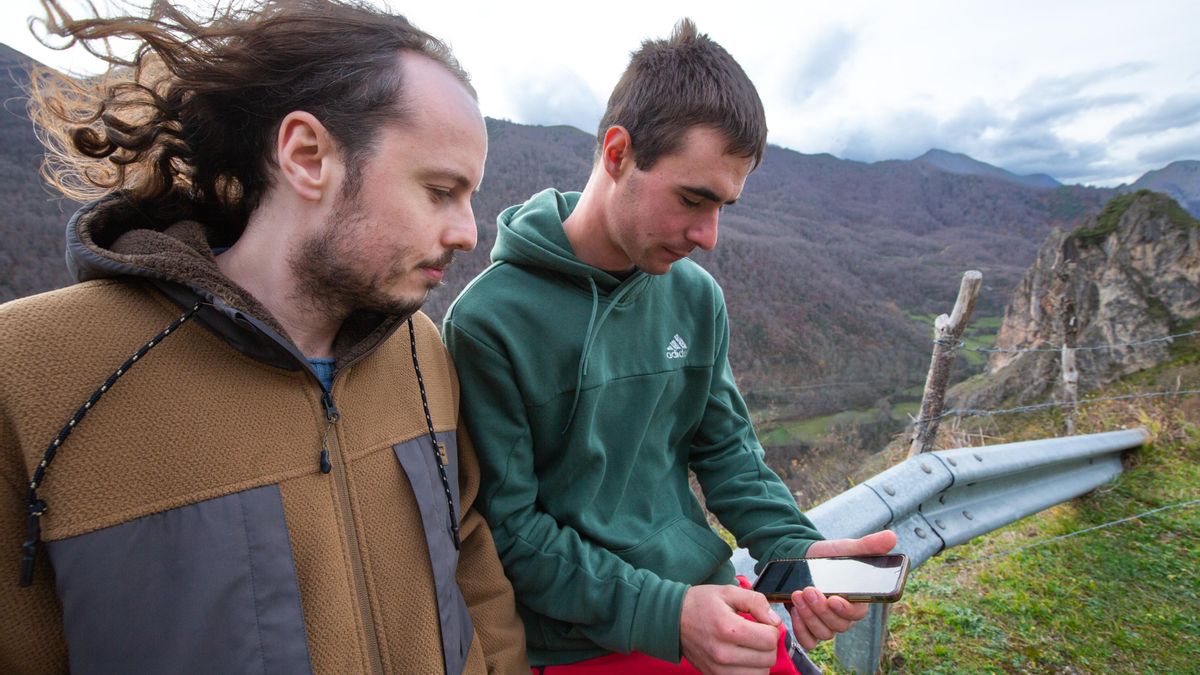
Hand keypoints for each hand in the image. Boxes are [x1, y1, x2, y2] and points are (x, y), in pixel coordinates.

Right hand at [679, 584, 780, 674]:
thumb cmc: (700, 603)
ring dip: (761, 660)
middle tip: (757, 633)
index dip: (772, 628)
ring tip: (750, 646)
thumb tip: (775, 621)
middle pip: (768, 659)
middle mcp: (723, 653)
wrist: (671, 620)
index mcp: (728, 628)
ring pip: (760, 674)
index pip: (769, 639)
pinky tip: (743, 657)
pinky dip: (750, 670)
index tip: (762, 622)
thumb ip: (756, 602)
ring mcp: (718, 669)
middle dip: (768, 645)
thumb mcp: (728, 592)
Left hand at [787, 530, 897, 649]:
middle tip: (808, 590)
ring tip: (797, 595)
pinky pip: (808, 641)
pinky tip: (794, 612)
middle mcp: (843, 616)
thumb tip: (892, 537)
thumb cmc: (828, 557)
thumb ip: (868, 546)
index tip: (834, 599)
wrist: (802, 560)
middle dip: (821, 609)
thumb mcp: (846, 548)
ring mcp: (826, 624)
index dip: (846, 610)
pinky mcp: (810, 628)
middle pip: (838, 626)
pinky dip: (801, 631)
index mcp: (857, 601)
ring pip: (823, 633)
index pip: (857, 614)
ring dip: (808, 617)